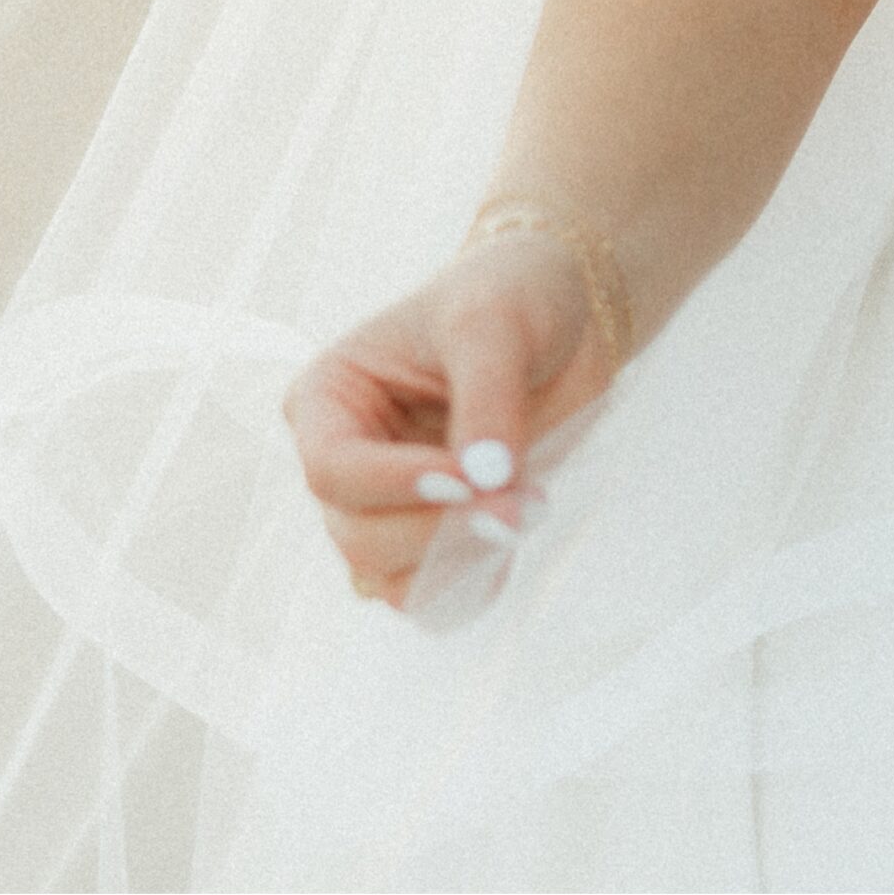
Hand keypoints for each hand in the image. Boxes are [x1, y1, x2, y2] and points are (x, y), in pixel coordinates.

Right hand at [282, 228, 617, 607]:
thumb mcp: (495, 327)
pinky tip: (510, 543)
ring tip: (527, 509)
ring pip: (387, 576)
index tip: (469, 476)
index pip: (332, 468)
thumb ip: (487, 401)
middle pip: (357, 535)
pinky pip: (429, 595)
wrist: (564, 316)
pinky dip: (468, 585)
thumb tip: (485, 479)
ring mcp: (386, 505)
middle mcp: (345, 459)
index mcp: (329, 397)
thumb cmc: (511, 298)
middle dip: (440, 528)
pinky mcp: (432, 534)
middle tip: (525, 500)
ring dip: (459, 561)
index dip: (395, 484)